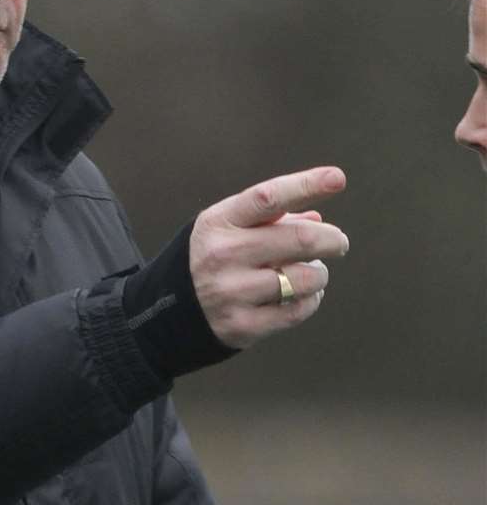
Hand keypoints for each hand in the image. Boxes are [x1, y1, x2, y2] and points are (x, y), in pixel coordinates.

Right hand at [190, 167, 348, 348]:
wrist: (166, 311)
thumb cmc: (209, 259)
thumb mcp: (226, 228)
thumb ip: (270, 219)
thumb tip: (317, 217)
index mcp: (219, 223)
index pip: (268, 197)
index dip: (306, 185)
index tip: (337, 179)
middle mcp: (223, 255)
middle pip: (299, 240)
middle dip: (332, 239)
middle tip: (338, 242)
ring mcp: (232, 293)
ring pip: (306, 278)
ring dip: (320, 273)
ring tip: (312, 272)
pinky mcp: (243, 325)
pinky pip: (298, 310)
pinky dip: (311, 300)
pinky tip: (304, 295)